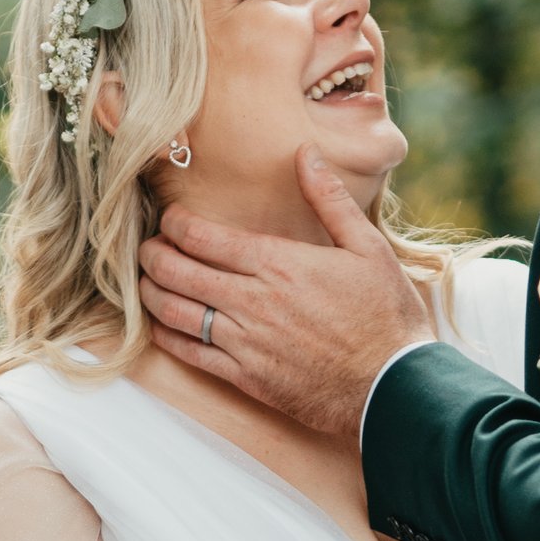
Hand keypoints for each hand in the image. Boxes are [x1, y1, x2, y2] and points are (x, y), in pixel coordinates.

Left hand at [137, 149, 430, 440]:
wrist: (393, 386)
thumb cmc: (386, 315)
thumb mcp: (368, 247)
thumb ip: (329, 200)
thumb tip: (305, 154)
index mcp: (278, 263)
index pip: (202, 237)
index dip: (173, 224)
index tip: (168, 219)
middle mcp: (253, 301)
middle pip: (177, 271)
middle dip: (152, 255)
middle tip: (146, 247)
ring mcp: (245, 342)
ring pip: (175, 313)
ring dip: (151, 294)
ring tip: (146, 283)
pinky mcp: (246, 377)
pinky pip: (191, 354)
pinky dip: (168, 337)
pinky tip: (162, 327)